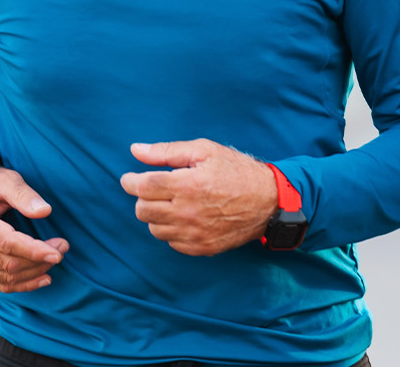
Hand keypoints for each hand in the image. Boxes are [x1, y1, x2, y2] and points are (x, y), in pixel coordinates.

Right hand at [0, 164, 68, 292]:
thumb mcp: (4, 179)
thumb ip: (23, 194)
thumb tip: (45, 211)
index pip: (6, 242)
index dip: (33, 250)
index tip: (57, 252)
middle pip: (8, 263)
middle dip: (39, 260)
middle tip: (63, 247)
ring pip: (6, 276)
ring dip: (35, 272)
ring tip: (57, 258)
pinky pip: (0, 283)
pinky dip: (23, 285)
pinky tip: (43, 278)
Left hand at [119, 139, 278, 255]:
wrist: (269, 201)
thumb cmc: (237, 171)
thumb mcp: (205, 150)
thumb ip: (167, 151)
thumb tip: (136, 150)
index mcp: (187, 184)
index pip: (141, 187)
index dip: (130, 181)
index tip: (130, 178)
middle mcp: (187, 212)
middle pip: (142, 210)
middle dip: (143, 197)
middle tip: (156, 188)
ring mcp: (194, 233)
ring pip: (154, 229)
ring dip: (156, 215)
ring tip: (172, 203)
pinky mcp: (201, 248)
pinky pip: (171, 242)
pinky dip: (171, 230)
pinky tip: (184, 217)